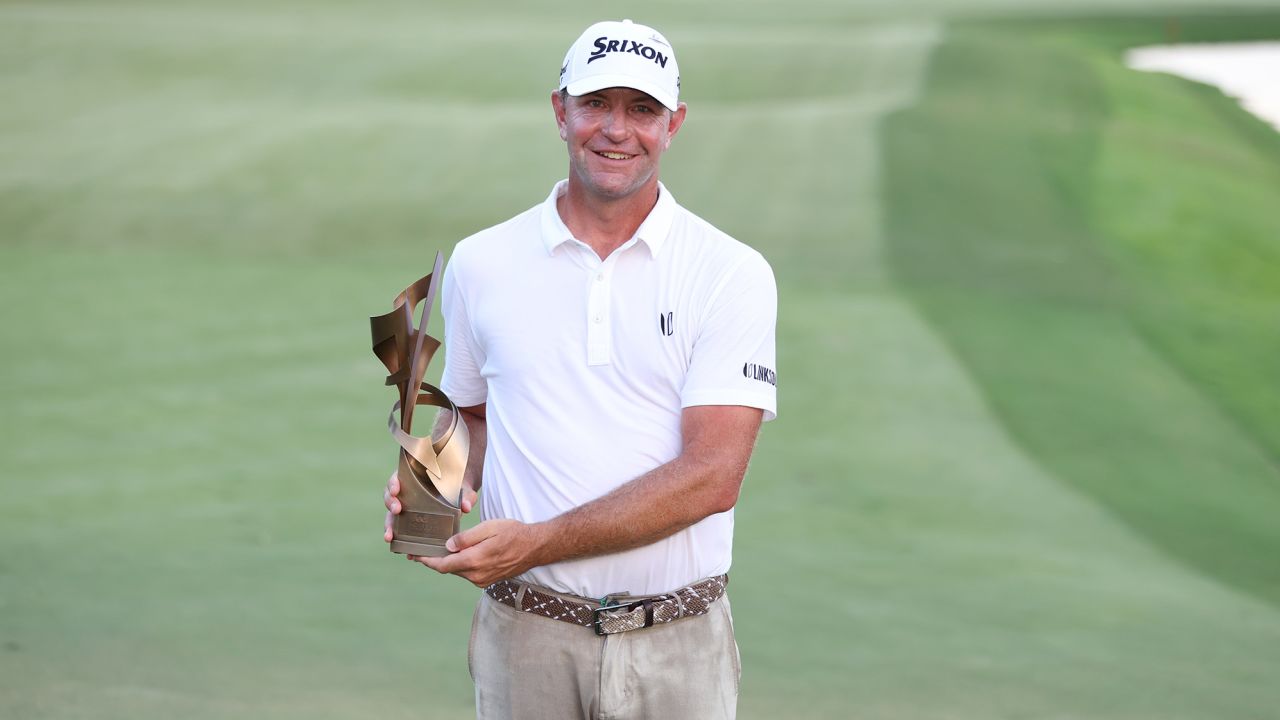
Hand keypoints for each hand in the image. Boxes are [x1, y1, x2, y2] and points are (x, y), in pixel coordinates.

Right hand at [384, 470, 479, 543]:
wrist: (460, 498)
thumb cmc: (459, 489)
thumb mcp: (464, 490)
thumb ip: (466, 496)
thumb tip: (465, 507)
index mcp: (414, 479)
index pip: (398, 478)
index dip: (393, 483)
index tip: (396, 489)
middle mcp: (406, 494)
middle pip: (391, 496)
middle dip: (391, 503)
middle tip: (397, 510)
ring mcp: (406, 509)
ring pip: (391, 516)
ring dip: (389, 526)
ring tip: (389, 537)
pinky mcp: (410, 523)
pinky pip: (401, 532)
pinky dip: (401, 542)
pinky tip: (406, 552)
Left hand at [412, 519, 544, 586]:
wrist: (535, 548)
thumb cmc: (513, 533)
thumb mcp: (489, 527)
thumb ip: (467, 538)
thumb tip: (448, 545)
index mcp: (474, 561)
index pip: (442, 565)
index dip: (426, 560)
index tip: (414, 555)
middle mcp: (476, 575)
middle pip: (447, 569)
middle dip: (433, 560)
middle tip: (419, 551)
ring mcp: (482, 580)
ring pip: (457, 571)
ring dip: (447, 562)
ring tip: (436, 550)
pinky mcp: (487, 580)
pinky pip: (467, 573)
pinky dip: (459, 565)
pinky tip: (457, 555)